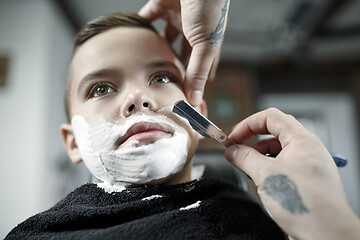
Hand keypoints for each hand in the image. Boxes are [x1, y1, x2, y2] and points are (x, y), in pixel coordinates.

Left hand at [139, 0, 229, 105]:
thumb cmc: (209, 7)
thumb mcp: (205, 44)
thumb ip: (198, 72)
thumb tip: (194, 100)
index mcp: (206, 43)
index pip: (200, 69)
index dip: (195, 83)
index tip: (185, 99)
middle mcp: (192, 33)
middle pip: (181, 56)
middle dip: (173, 69)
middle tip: (162, 86)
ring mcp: (177, 18)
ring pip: (165, 39)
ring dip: (156, 50)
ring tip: (144, 66)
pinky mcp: (163, 5)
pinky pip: (149, 18)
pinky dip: (141, 27)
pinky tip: (133, 40)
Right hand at [225, 108, 359, 239]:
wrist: (326, 234)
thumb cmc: (307, 205)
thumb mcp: (266, 175)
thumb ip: (245, 158)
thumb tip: (232, 151)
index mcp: (302, 140)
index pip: (271, 117)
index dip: (248, 124)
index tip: (234, 136)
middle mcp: (306, 150)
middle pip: (273, 134)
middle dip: (252, 142)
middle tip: (236, 151)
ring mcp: (306, 165)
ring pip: (277, 152)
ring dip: (259, 157)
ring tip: (247, 169)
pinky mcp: (304, 180)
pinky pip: (282, 167)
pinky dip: (267, 170)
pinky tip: (260, 182)